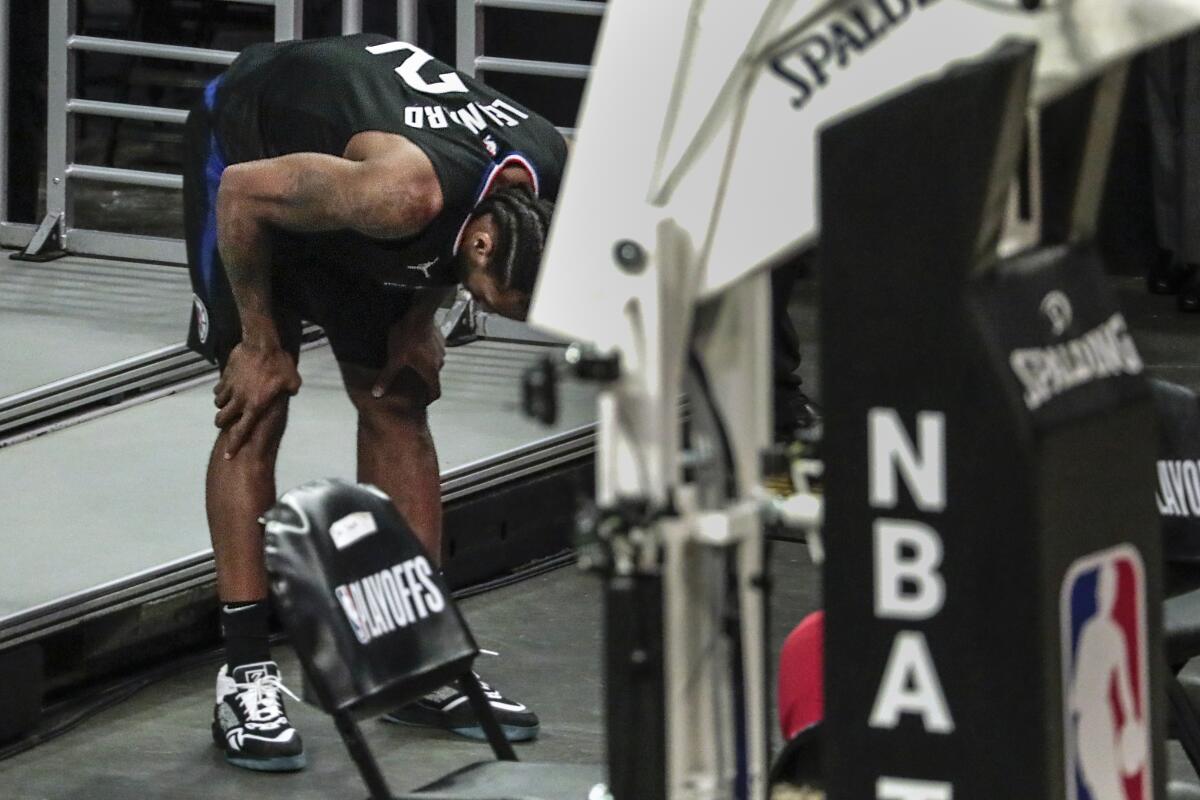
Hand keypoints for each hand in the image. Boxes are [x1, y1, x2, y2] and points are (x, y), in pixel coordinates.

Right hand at [213, 342, 301, 457]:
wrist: (262, 344)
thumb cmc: (280, 364)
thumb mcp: (292, 381)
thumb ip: (290, 391)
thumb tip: (290, 394)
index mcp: (256, 406)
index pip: (241, 431)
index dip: (234, 445)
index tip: (228, 455)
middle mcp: (240, 400)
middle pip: (222, 419)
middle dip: (222, 423)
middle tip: (225, 422)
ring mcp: (231, 388)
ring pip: (218, 403)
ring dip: (222, 406)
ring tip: (229, 403)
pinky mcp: (225, 376)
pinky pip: (218, 388)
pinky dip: (221, 390)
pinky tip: (227, 388)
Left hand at [372, 316, 444, 401]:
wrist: (419, 314)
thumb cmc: (408, 337)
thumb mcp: (394, 359)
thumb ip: (387, 377)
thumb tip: (377, 393)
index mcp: (430, 372)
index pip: (436, 393)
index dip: (429, 400)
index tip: (423, 402)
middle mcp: (439, 364)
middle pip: (433, 378)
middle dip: (424, 380)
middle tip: (411, 380)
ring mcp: (441, 351)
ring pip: (434, 364)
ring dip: (425, 365)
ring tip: (412, 361)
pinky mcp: (440, 341)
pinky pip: (434, 352)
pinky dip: (427, 353)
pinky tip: (417, 347)